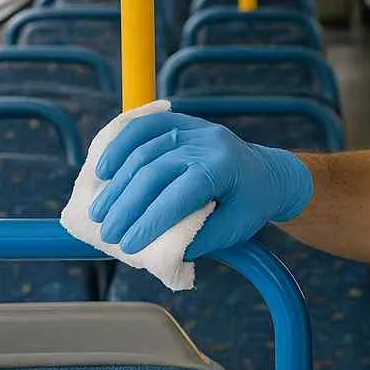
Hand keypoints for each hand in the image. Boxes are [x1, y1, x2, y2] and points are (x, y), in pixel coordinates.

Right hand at [87, 111, 312, 259]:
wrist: (269, 174)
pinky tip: (103, 169)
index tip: (129, 245)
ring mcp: (194, 127)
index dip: (151, 221)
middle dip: (127, 206)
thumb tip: (154, 247)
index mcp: (225, 168)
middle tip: (107, 232)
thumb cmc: (250, 206)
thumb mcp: (233, 229)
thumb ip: (196, 237)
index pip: (180, 194)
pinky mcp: (182, 122)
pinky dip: (120, 146)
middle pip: (154, 171)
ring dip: (117, 182)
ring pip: (143, 149)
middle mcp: (208, 142)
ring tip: (99, 210)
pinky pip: (144, 127)